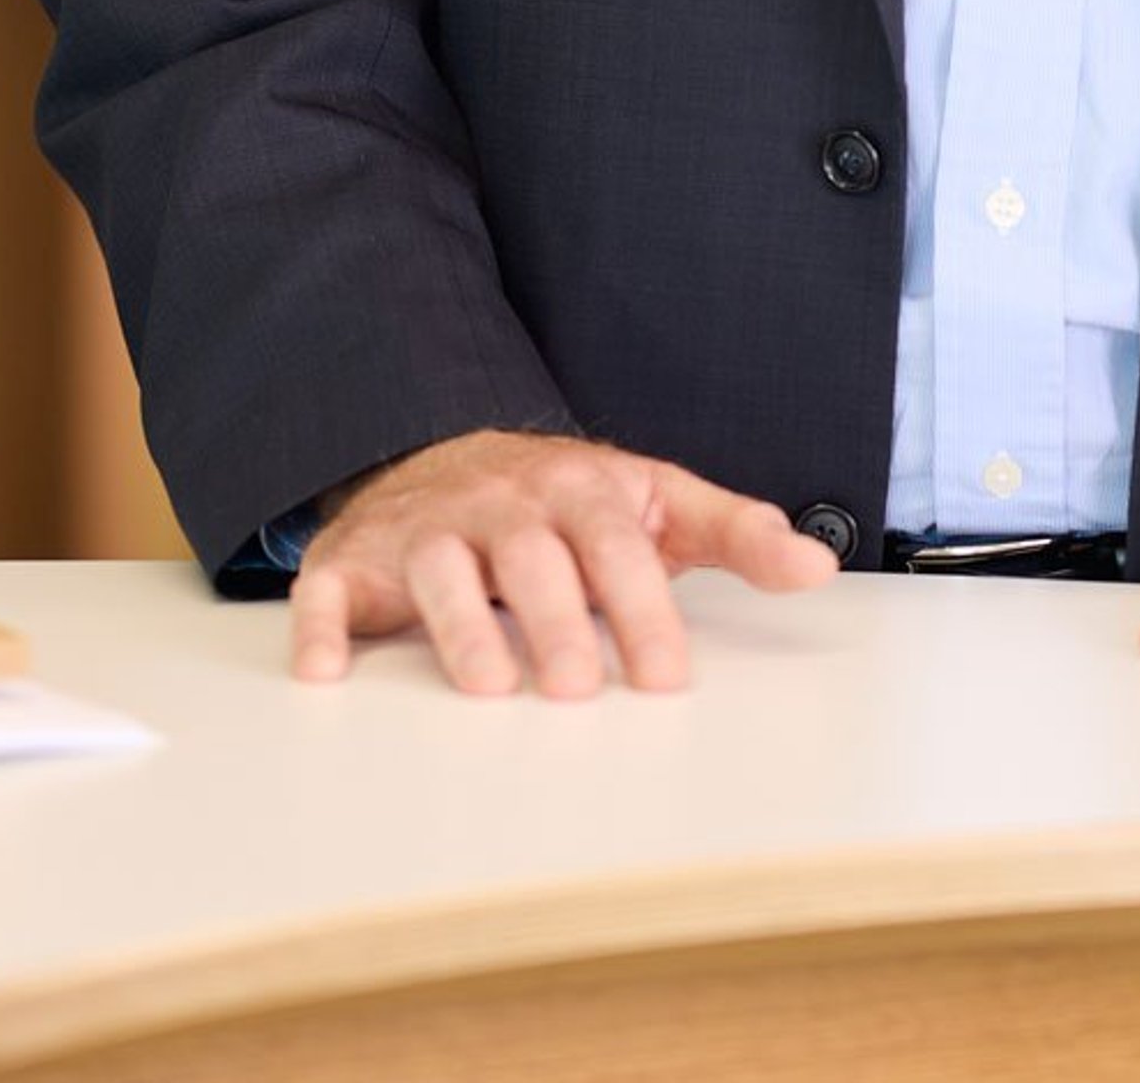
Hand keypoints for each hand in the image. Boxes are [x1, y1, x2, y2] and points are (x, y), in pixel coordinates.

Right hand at [288, 429, 839, 697]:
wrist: (438, 449)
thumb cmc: (563, 500)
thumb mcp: (655, 503)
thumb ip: (735, 535)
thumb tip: (819, 569)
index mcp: (579, 490)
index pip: (616, 543)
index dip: (640, 606)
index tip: (665, 677)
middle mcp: (501, 505)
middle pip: (531, 556)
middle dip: (553, 620)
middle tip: (575, 691)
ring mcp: (425, 529)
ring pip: (440, 568)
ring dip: (461, 626)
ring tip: (488, 687)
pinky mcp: (353, 560)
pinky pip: (327, 588)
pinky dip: (320, 627)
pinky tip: (326, 672)